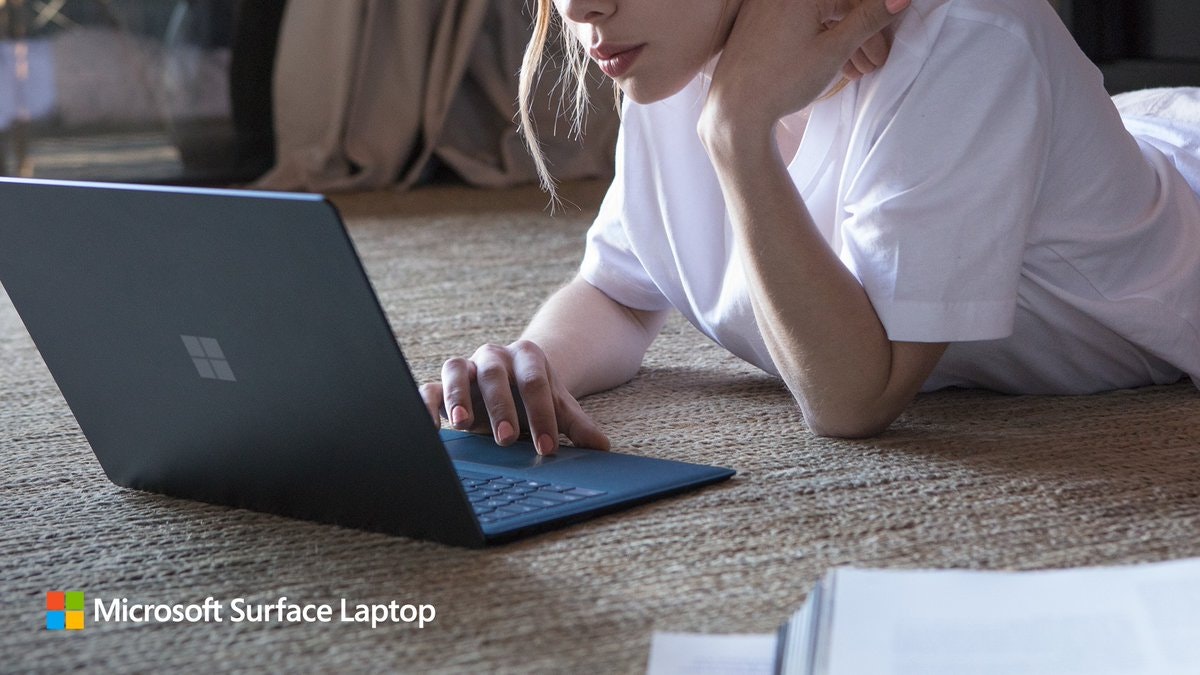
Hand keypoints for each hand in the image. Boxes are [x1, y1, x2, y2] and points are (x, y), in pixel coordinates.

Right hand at [418, 340, 609, 455]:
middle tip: (507, 439)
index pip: (536, 383)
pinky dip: (427, 404)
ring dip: (459, 396)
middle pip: (496, 375)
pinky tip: (433, 427)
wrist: (512, 379)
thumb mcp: (559, 407)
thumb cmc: (535, 397)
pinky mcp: (443, 383)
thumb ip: (578, 425)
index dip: (542, 416)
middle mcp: (495, 357)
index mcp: (528, 357)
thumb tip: (602, 447)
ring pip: (457, 370)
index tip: (548, 448)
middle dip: (501, 407)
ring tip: (463, 424)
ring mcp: (467, 367)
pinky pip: (429, 387)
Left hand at [703, 0, 910, 137]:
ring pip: (817, 17)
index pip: (852, 1)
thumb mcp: (833, 49)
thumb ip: (868, 19)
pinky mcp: (756, 23)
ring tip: (857, 71)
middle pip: (835, 7)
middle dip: (861, 35)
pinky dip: (817, 40)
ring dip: (841, 40)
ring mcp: (764, 6)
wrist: (735, 111)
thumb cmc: (781, 81)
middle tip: (875, 64)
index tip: (886, 46)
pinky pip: (796, 24)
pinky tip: (831, 65)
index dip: (876, 23)